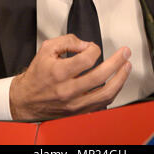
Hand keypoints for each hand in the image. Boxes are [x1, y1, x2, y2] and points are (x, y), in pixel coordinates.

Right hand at [9, 34, 130, 120]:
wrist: (26, 99)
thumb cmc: (37, 74)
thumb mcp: (46, 49)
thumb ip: (67, 41)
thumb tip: (85, 44)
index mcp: (59, 72)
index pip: (87, 59)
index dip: (94, 48)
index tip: (93, 47)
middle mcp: (68, 90)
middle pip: (100, 76)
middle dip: (117, 62)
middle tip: (125, 53)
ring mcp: (75, 103)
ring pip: (105, 93)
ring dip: (120, 79)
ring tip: (127, 67)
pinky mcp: (79, 111)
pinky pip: (101, 104)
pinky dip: (112, 92)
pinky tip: (117, 83)